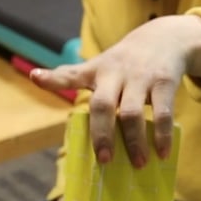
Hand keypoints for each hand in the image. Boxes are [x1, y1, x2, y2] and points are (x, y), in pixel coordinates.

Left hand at [31, 15, 200, 166]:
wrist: (166, 37)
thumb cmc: (126, 61)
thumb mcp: (101, 64)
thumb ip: (75, 77)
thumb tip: (45, 90)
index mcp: (96, 71)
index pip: (70, 74)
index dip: (52, 78)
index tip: (34, 77)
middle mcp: (115, 73)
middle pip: (102, 105)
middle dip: (101, 134)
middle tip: (104, 160)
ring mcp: (140, 77)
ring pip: (131, 113)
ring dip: (134, 141)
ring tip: (139, 163)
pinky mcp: (163, 82)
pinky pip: (163, 113)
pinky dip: (163, 135)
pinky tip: (163, 152)